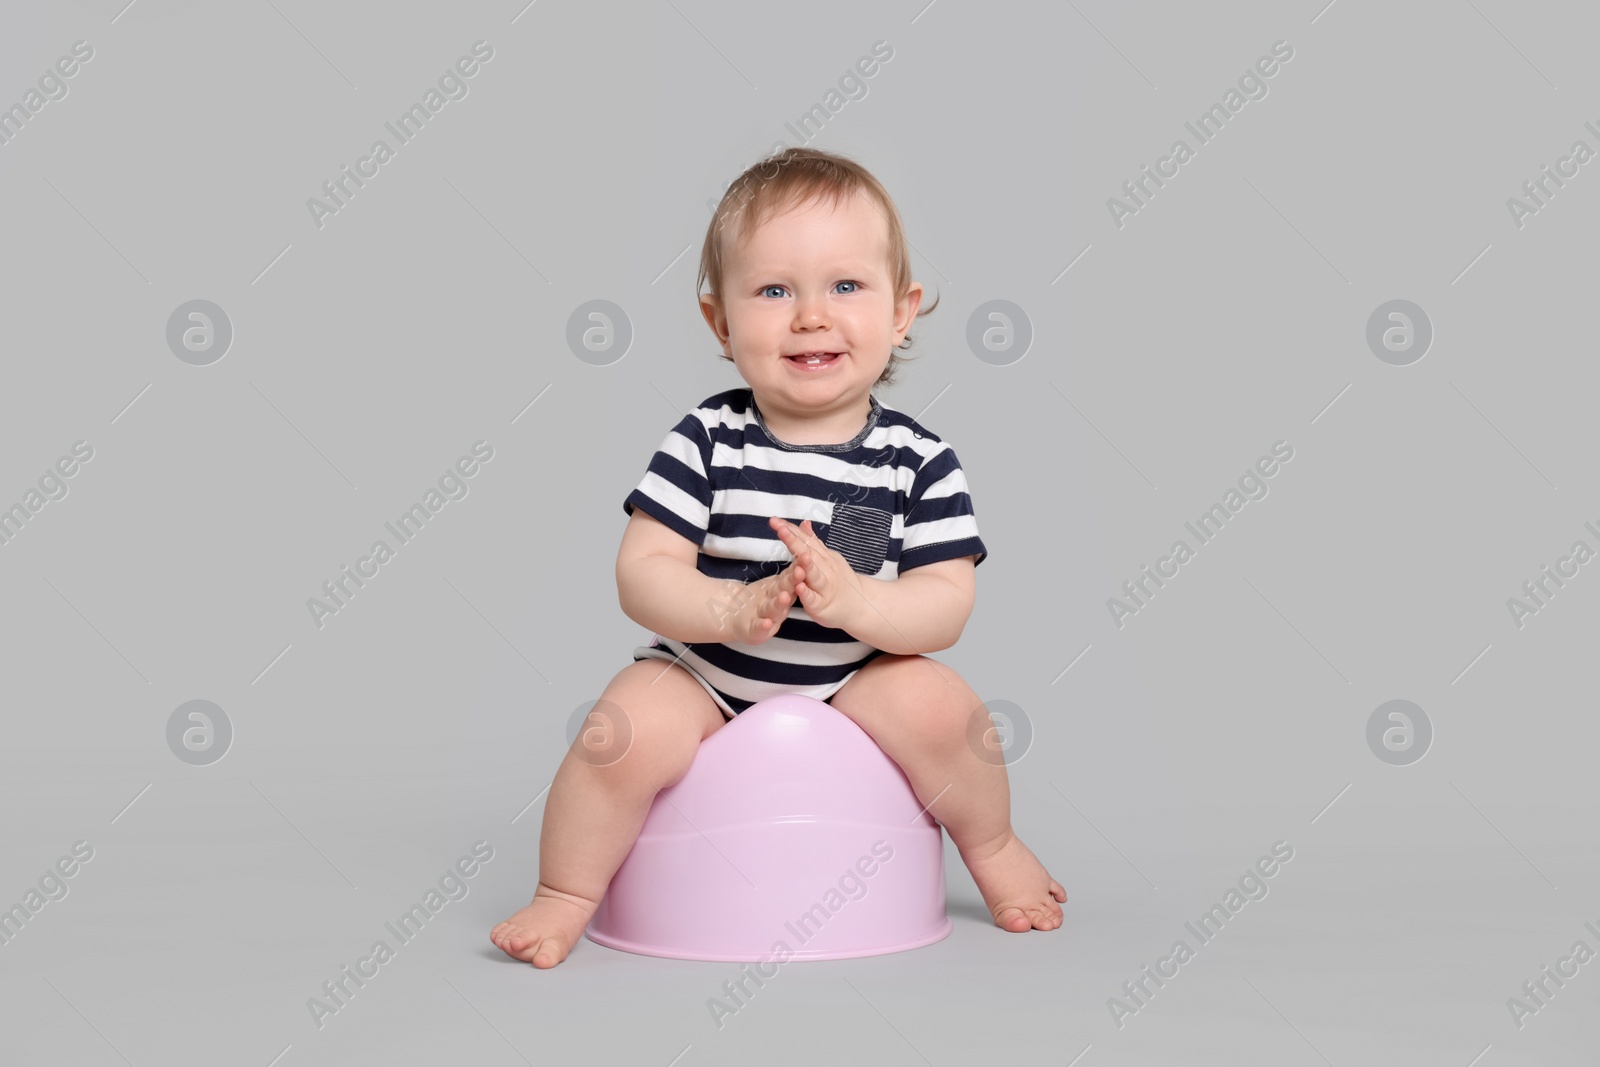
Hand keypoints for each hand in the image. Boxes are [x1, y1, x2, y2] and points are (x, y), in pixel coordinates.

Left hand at [709, 561, 800, 644]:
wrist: (738, 619)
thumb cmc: (764, 598)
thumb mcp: (780, 579)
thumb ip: (793, 563)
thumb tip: (806, 527)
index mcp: (785, 589)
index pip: (794, 574)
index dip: (801, 564)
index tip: (807, 552)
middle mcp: (779, 603)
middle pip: (789, 590)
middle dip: (795, 580)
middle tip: (802, 568)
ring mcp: (769, 617)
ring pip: (775, 609)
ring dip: (781, 602)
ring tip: (784, 595)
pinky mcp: (756, 631)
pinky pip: (760, 629)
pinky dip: (764, 626)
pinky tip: (768, 623)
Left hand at [770, 517, 866, 631]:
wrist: (860, 604)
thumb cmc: (839, 581)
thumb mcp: (827, 558)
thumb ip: (813, 542)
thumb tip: (804, 522)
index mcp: (823, 556)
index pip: (805, 540)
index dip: (790, 530)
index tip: (775, 520)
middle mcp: (824, 568)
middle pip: (808, 552)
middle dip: (794, 540)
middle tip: (781, 529)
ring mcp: (824, 587)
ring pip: (814, 574)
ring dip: (805, 564)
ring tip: (797, 554)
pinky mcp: (821, 605)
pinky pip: (813, 599)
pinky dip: (807, 593)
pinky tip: (799, 587)